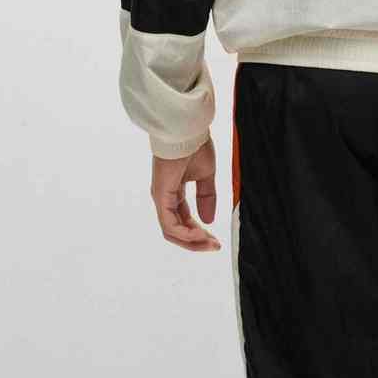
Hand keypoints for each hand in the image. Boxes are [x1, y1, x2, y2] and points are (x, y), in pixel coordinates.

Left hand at [150, 136, 221, 251]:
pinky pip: (170, 224)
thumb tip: (209, 220)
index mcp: (174, 192)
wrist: (187, 131)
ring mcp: (161, 198)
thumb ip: (206, 196)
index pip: (184, 219)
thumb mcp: (205, 175)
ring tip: (209, 243)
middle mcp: (165, 198)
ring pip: (172, 232)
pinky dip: (184, 234)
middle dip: (197, 241)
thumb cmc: (194, 146)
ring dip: (191, 241)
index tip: (216, 239)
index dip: (199, 232)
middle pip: (177, 230)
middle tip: (215, 246)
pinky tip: (200, 234)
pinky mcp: (160, 197)